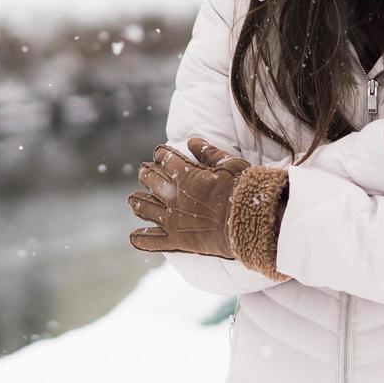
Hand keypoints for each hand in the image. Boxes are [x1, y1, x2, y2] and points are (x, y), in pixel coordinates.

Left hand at [128, 138, 290, 279]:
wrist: (250, 222)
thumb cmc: (243, 190)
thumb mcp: (228, 164)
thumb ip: (208, 152)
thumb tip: (191, 141)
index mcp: (184, 175)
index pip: (165, 159)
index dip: (161, 154)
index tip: (159, 153)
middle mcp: (173, 196)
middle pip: (150, 180)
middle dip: (146, 174)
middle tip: (144, 173)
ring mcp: (172, 219)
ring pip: (145, 208)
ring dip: (138, 202)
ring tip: (133, 200)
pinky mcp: (177, 240)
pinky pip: (153, 241)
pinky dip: (141, 239)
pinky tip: (133, 237)